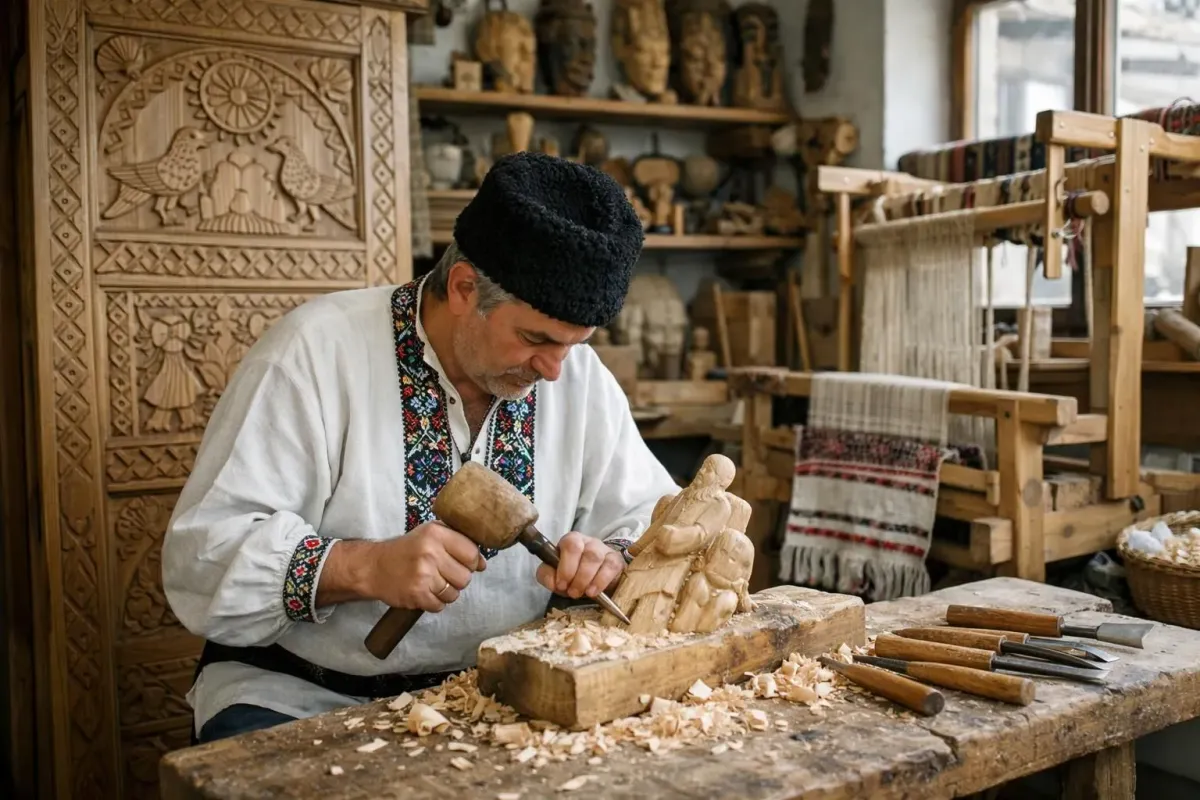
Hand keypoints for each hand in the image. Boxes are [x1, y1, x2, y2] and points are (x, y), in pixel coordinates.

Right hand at [362, 521, 485, 611]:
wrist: (373, 566)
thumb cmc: (406, 549)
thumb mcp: (429, 533)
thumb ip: (457, 541)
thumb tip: (483, 563)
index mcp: (436, 534)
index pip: (472, 553)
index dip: (472, 562)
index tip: (465, 563)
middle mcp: (430, 552)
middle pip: (465, 577)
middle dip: (458, 579)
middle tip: (444, 574)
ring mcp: (423, 575)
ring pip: (454, 593)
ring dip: (447, 592)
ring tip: (433, 583)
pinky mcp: (416, 594)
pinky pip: (440, 606)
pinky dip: (435, 602)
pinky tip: (425, 592)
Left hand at [536, 533, 624, 599]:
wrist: (595, 580)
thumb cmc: (573, 575)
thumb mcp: (556, 575)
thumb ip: (547, 576)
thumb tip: (553, 582)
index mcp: (571, 540)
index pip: (569, 544)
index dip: (565, 566)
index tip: (561, 585)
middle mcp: (587, 541)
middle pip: (582, 550)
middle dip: (576, 575)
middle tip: (572, 592)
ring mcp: (603, 549)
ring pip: (595, 558)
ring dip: (586, 578)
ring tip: (583, 593)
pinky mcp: (616, 560)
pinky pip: (610, 566)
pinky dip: (601, 581)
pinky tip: (594, 592)